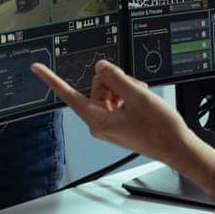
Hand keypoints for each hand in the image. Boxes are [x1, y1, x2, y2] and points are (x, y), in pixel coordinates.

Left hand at [31, 60, 214, 199]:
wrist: (178, 147)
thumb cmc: (160, 130)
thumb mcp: (136, 95)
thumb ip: (115, 77)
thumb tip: (100, 66)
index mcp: (97, 120)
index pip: (68, 95)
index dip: (51, 79)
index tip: (37, 68)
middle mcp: (99, 123)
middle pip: (96, 89)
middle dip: (115, 82)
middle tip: (132, 88)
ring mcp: (110, 124)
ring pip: (109, 93)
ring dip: (125, 88)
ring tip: (141, 96)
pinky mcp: (120, 123)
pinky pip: (118, 100)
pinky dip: (129, 95)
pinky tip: (142, 100)